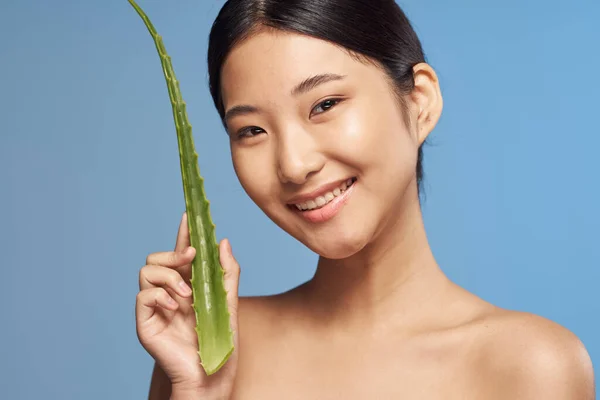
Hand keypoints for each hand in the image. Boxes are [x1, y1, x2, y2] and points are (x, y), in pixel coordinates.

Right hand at [136, 212, 240, 398]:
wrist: (211, 374)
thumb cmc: (220, 342)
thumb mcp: (230, 302)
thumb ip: (228, 272)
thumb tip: (224, 241)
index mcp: (189, 285)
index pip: (181, 253)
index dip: (184, 234)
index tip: (189, 214)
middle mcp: (169, 292)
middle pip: (157, 257)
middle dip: (175, 252)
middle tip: (191, 258)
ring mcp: (155, 306)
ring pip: (147, 270)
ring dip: (169, 276)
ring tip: (187, 295)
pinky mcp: (145, 321)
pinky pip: (143, 295)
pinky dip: (160, 295)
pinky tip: (175, 307)